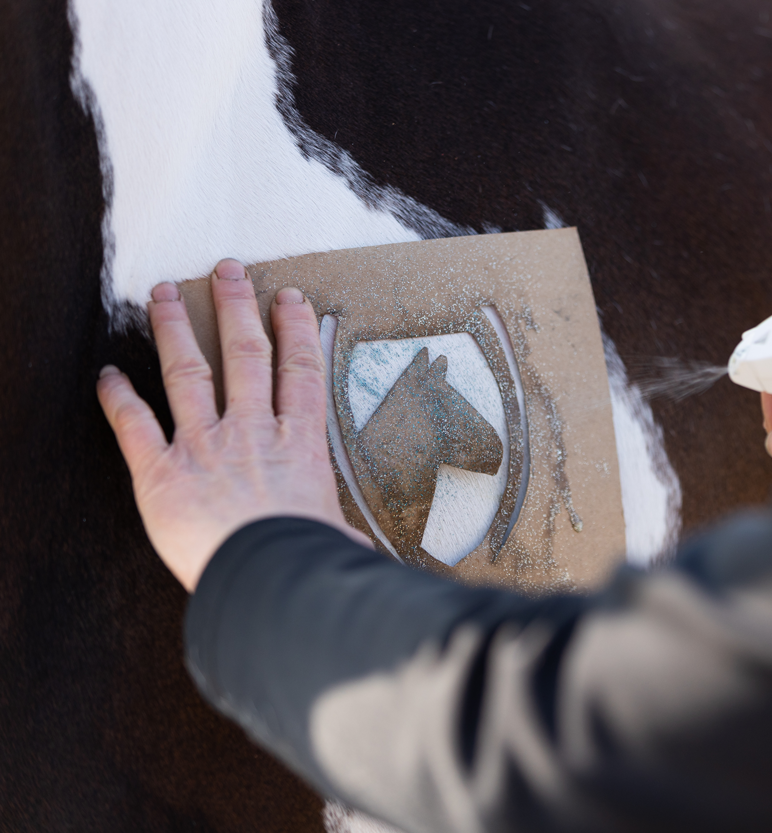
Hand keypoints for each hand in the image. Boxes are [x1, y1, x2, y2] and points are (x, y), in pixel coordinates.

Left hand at [97, 258, 366, 591]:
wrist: (268, 579)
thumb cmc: (308, 560)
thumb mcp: (337, 538)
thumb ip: (340, 534)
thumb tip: (361, 554)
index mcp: (299, 444)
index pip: (300, 371)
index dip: (296, 329)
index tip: (290, 299)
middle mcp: (251, 433)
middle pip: (246, 356)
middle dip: (236, 308)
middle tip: (227, 272)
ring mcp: (204, 448)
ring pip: (188, 374)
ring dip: (174, 329)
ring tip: (164, 294)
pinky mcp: (161, 473)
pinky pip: (135, 426)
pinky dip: (118, 398)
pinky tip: (108, 374)